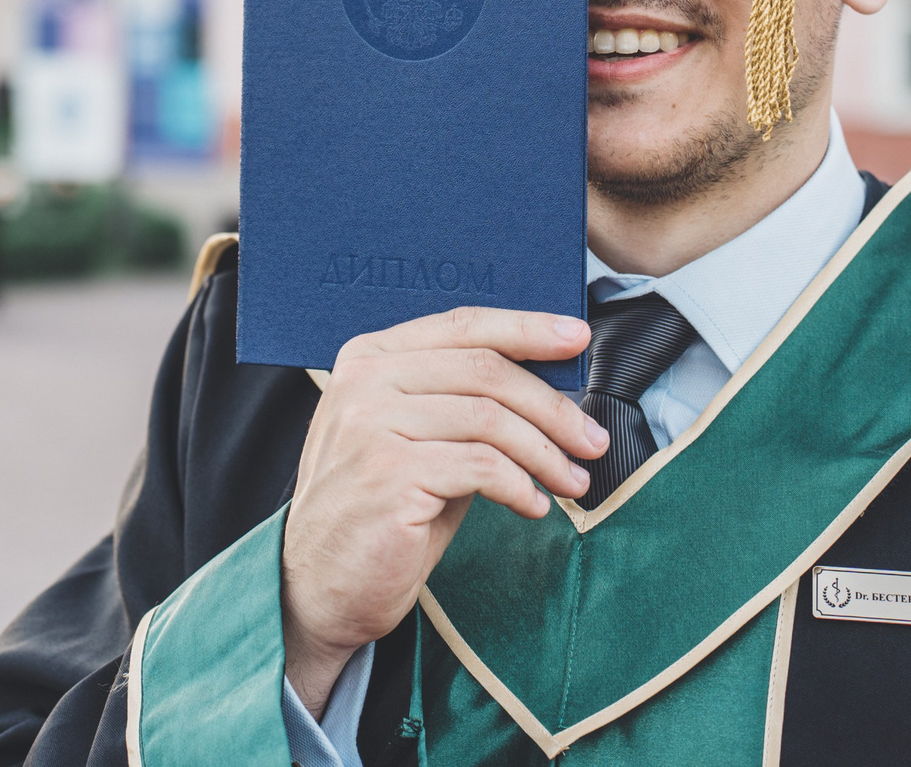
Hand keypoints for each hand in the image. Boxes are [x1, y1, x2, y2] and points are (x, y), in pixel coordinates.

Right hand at [279, 307, 604, 715]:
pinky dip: (520, 486)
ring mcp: (371, 425)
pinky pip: (482, 467)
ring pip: (490, 418)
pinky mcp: (388, 474)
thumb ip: (461, 402)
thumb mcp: (414, 439)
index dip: (528, 328)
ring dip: (546, 453)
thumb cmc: (378, 511)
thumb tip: (547, 384)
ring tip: (572, 482)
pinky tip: (533, 505)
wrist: (319, 585)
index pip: (463, 326)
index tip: (578, 339)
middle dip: (553, 407)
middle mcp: (366, 381)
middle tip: (591, 439)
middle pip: (486, 370)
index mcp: (370, 357)